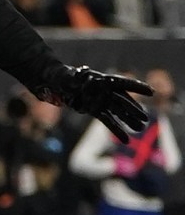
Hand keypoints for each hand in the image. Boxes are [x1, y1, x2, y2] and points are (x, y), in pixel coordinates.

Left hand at [38, 64, 153, 137]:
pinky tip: (126, 140)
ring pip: (119, 113)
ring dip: (129, 121)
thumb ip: (78, 76)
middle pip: (123, 101)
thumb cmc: (69, 77)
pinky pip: (108, 121)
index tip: (151, 92)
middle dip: (133, 109)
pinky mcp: (97, 111)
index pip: (123, 83)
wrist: (62, 85)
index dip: (137, 87)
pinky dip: (116, 130)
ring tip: (140, 129)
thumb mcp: (72, 76)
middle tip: (144, 118)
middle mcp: (107, 91)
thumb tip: (81, 73)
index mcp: (105, 80)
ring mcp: (103, 102)